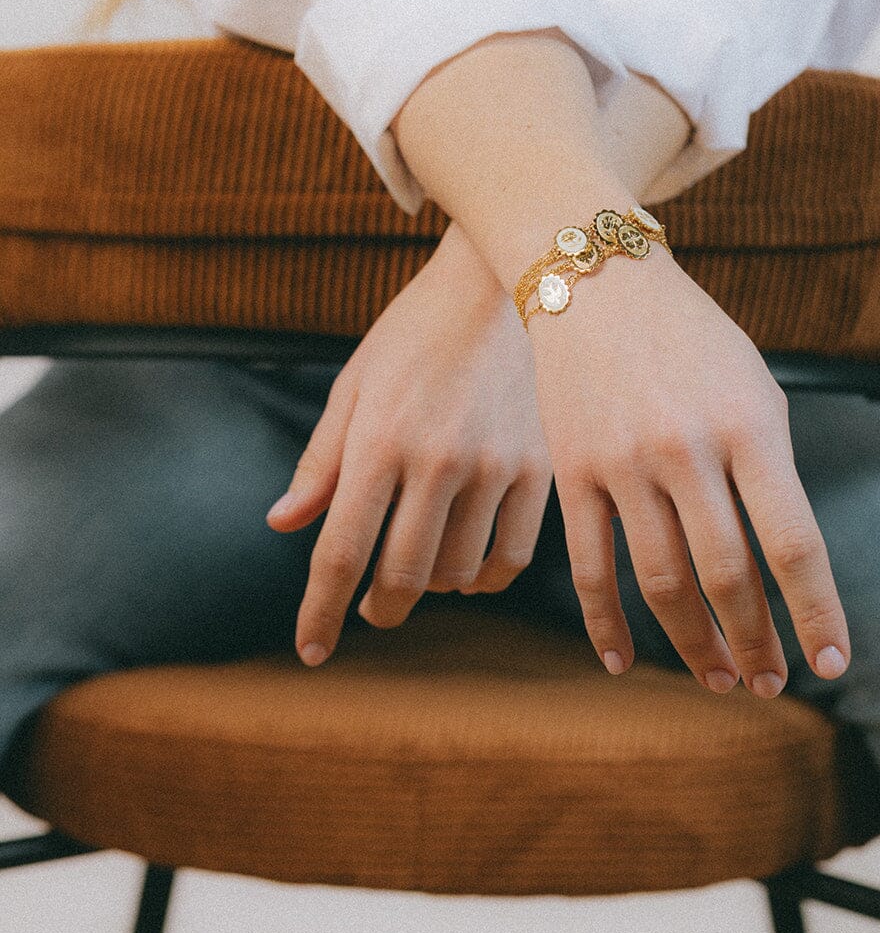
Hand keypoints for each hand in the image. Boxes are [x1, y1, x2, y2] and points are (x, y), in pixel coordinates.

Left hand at [266, 226, 552, 663]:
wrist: (506, 281)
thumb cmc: (417, 330)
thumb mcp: (357, 382)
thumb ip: (322, 458)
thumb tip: (284, 525)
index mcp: (379, 440)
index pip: (341, 552)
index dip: (319, 612)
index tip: (312, 652)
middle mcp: (436, 460)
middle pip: (401, 577)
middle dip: (378, 610)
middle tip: (370, 614)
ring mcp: (495, 466)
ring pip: (458, 573)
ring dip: (432, 586)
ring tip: (421, 568)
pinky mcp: (541, 468)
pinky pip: (512, 557)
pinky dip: (486, 577)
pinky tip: (470, 563)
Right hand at [526, 244, 850, 696]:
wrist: (596, 281)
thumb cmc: (691, 338)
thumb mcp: (755, 387)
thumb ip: (771, 470)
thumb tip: (784, 566)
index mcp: (748, 424)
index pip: (793, 542)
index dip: (815, 612)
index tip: (832, 662)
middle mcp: (686, 448)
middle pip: (727, 575)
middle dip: (756, 643)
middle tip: (770, 683)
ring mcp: (623, 462)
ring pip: (661, 582)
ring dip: (695, 645)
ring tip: (718, 678)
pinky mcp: (573, 472)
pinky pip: (590, 566)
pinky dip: (607, 624)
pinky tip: (623, 661)